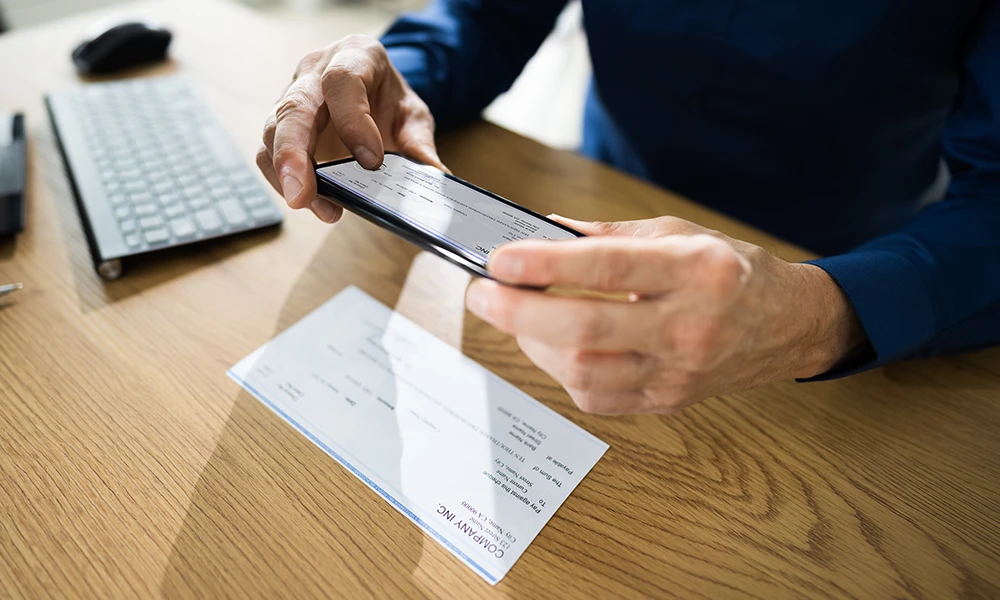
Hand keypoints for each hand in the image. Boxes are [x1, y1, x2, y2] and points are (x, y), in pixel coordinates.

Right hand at [258, 35, 444, 222]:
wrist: (374, 92)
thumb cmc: (389, 99)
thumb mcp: (413, 115)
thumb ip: (420, 145)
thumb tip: (435, 179)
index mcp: (355, 56)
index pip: (343, 81)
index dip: (352, 121)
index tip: (372, 162)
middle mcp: (315, 71)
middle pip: (294, 107)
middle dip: (294, 153)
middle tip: (302, 194)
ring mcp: (292, 96)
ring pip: (273, 131)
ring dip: (286, 173)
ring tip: (309, 204)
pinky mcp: (281, 126)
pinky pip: (267, 152)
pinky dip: (282, 180)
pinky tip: (309, 202)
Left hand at [465, 216, 866, 414]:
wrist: (786, 326)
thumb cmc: (731, 270)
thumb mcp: (679, 232)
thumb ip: (609, 234)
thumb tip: (542, 231)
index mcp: (697, 269)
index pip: (609, 268)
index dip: (546, 266)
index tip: (500, 260)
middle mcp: (690, 325)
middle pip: (587, 330)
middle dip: (519, 314)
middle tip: (482, 294)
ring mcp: (679, 372)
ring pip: (586, 372)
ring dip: (534, 344)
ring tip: (517, 317)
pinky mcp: (668, 401)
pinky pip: (598, 398)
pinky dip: (562, 371)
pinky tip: (552, 346)